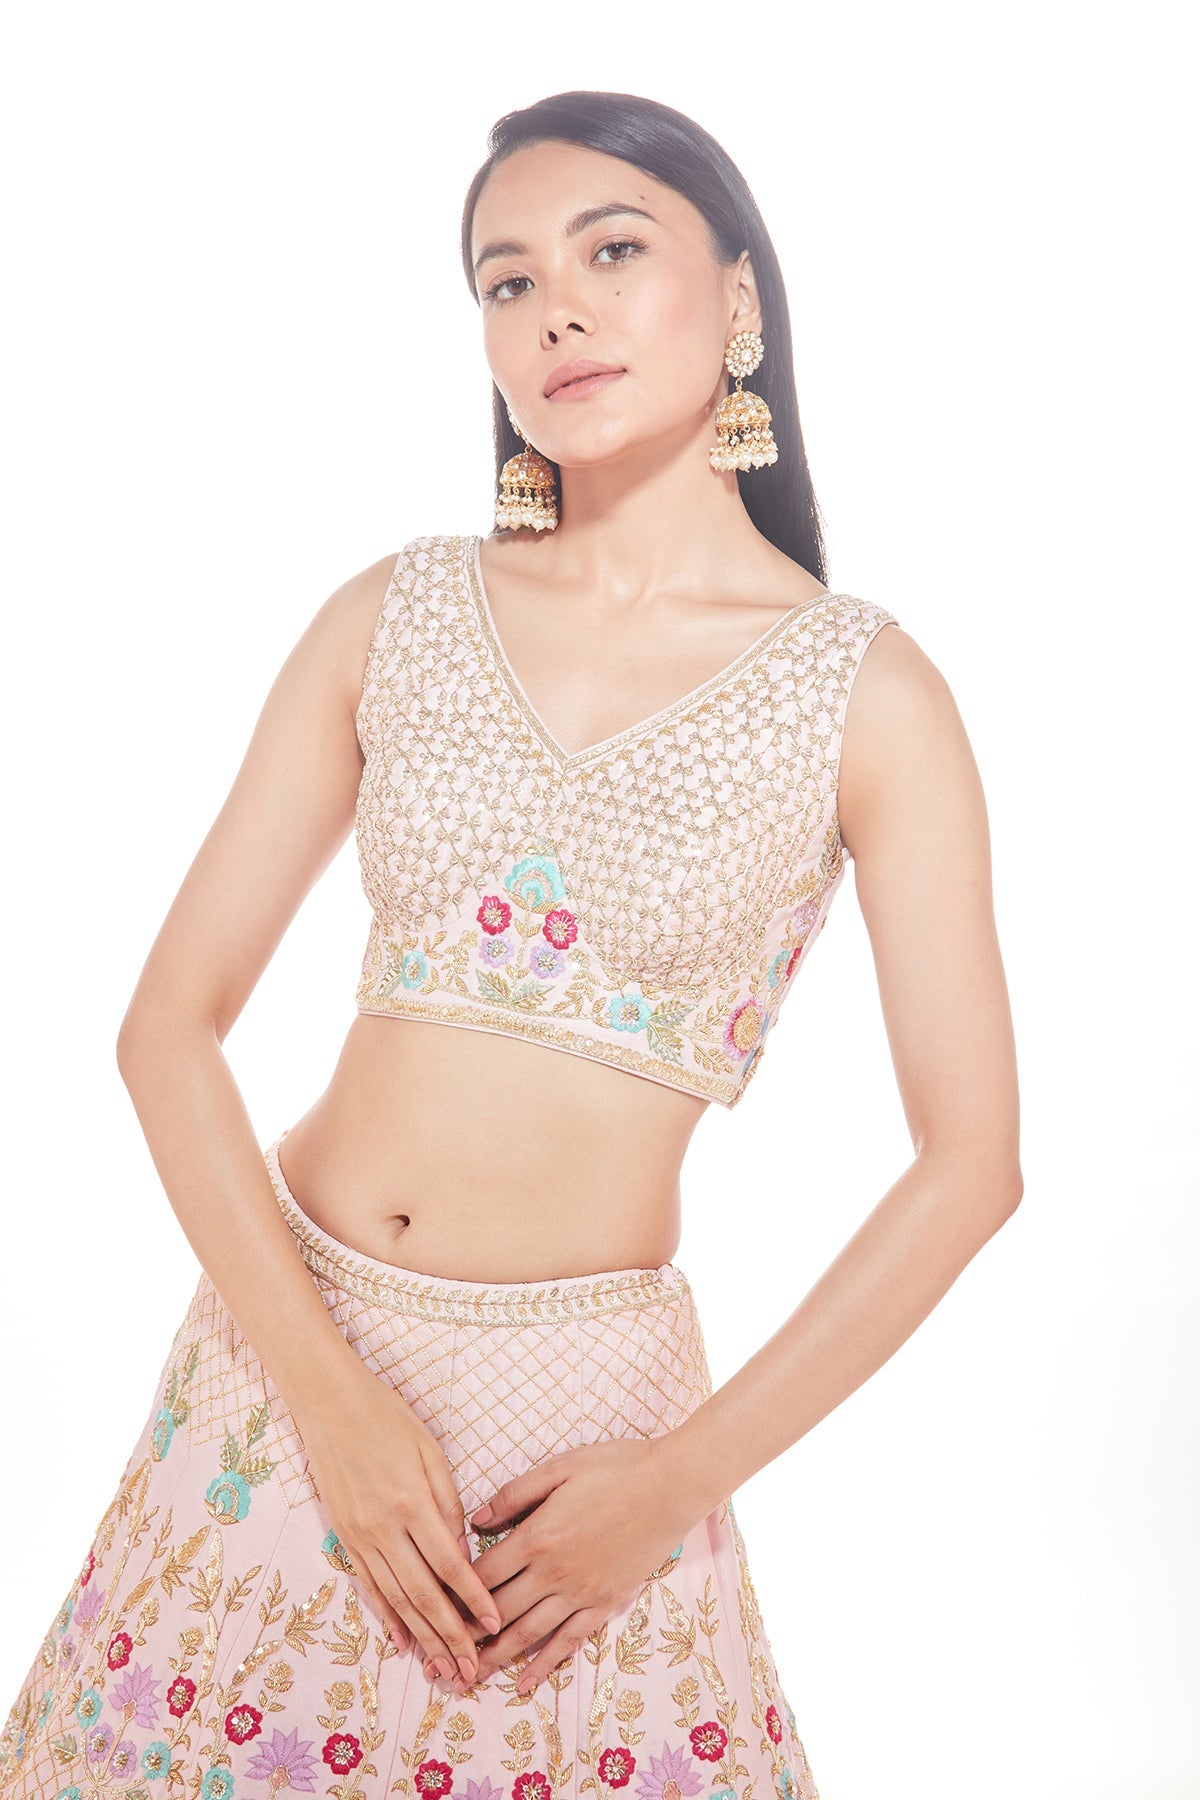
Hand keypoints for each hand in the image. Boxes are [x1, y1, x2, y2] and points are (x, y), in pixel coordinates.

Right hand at [299, 1371, 501, 1682]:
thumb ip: (448, 1504)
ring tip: (443, 1669)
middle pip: (422, 1595)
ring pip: (395, 1600)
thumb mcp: (430, 1451)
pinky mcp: (343, 1538)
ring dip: (422, 1638)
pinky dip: (387, 1618)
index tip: (495, 1624)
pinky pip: (369, 1587)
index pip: (448, 1565)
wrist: (329, 1404)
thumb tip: (463, 1555)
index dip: (473, 1599)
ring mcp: (359, 1537)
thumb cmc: (387, 1419)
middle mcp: (383, 1528)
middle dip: (450, 1636)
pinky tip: (403, 1641)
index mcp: (411, 1503)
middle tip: (471, 1670)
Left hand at [428, 1436, 699, 1697]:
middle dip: (463, 1637)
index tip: (430, 1611)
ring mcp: (580, 1593)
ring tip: (467, 1678)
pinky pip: (568, 1641)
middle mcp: (553, 1573)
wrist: (671, 1486)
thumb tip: (474, 1518)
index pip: (482, 1575)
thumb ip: (514, 1494)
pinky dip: (545, 1664)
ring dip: (495, 1659)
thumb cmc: (616, 1468)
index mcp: (537, 1536)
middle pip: (497, 1612)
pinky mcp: (604, 1603)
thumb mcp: (559, 1468)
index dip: (453, 1595)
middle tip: (434, 1660)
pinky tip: (525, 1682)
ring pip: (527, 1634)